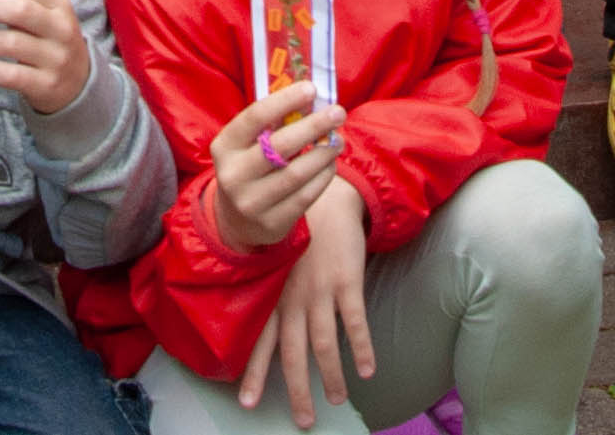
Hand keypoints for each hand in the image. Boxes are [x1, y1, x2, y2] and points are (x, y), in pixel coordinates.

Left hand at [0, 0, 94, 113]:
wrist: (77, 81)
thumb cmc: (48, 39)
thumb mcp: (44, 14)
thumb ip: (15, 0)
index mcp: (60, 4)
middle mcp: (61, 29)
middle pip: (19, 10)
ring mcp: (56, 59)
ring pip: (11, 43)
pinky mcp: (46, 85)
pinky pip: (9, 75)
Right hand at [208, 81, 345, 250]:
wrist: (236, 220)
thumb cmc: (250, 166)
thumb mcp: (248, 144)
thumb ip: (272, 123)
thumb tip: (311, 98)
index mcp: (224, 146)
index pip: (255, 116)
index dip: (285, 100)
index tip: (311, 88)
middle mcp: (233, 175)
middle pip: (280, 146)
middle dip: (314, 125)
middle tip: (338, 112)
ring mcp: (251, 202)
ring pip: (297, 173)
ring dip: (324, 153)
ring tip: (338, 140)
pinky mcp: (271, 223)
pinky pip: (305, 196)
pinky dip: (323, 176)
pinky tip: (330, 164)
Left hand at [238, 182, 375, 427]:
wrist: (327, 202)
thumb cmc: (303, 243)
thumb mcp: (282, 271)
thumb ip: (280, 304)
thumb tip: (276, 340)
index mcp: (276, 298)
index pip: (261, 342)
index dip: (254, 373)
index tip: (247, 404)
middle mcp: (294, 299)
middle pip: (294, 354)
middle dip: (297, 390)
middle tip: (304, 420)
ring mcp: (320, 290)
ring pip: (324, 343)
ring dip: (332, 376)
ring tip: (338, 400)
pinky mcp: (347, 281)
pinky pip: (354, 321)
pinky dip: (361, 347)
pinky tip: (367, 370)